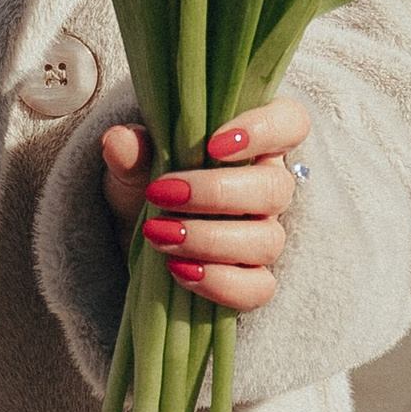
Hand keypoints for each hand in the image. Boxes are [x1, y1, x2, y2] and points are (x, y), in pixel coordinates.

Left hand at [99, 96, 311, 313]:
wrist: (135, 235)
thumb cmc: (146, 185)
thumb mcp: (132, 165)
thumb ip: (131, 151)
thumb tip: (119, 141)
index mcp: (251, 145)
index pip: (290, 122)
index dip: (265, 129)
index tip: (214, 144)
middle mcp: (266, 188)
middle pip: (275, 188)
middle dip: (215, 193)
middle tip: (161, 194)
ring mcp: (264, 235)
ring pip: (267, 241)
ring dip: (208, 239)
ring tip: (157, 232)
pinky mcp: (252, 278)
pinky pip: (257, 289)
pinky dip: (218, 282)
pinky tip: (178, 269)